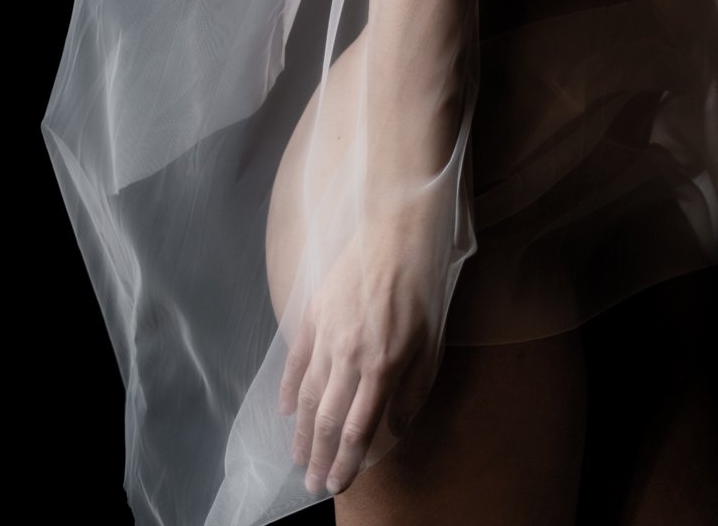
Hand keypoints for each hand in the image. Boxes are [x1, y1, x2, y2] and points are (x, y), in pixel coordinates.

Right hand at [279, 203, 445, 496]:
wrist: (397, 231)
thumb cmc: (421, 287)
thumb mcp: (432, 342)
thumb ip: (413, 389)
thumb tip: (393, 426)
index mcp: (382, 366)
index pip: (356, 429)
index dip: (345, 463)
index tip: (337, 485)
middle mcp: (349, 355)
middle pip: (326, 420)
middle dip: (317, 458)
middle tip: (311, 484)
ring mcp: (327, 334)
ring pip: (307, 395)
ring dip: (300, 432)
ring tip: (297, 457)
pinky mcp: (313, 313)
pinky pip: (295, 360)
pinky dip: (288, 388)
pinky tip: (285, 410)